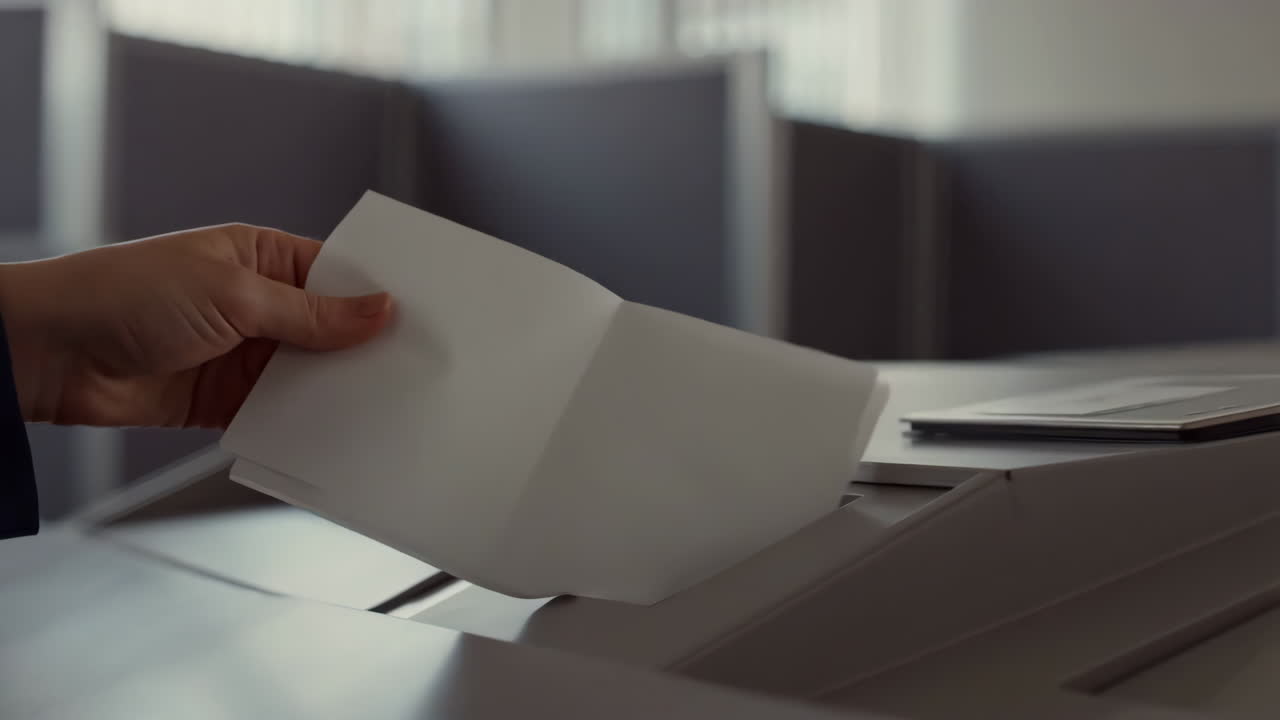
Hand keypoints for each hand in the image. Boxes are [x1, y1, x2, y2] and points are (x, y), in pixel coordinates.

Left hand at [0, 224, 391, 427]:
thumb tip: (378, 310)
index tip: (420, 315)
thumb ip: (310, 313)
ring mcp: (244, 352)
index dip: (378, 293)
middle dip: (365, 347)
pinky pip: (281, 411)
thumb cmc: (126, 295)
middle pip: (331, 327)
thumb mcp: (232, 295)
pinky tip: (336, 430)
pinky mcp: (227, 398)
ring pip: (311, 373)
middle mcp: (257, 303)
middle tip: (414, 366)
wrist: (51, 354)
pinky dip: (305, 422)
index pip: (337, 272)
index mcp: (261, 257)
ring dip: (338, 389)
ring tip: (383, 403)